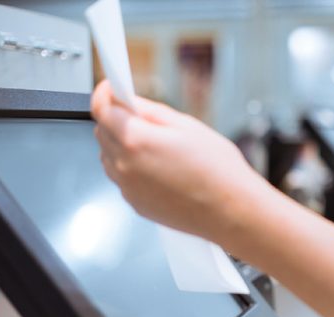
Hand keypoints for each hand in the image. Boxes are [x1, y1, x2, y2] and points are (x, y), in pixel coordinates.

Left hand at [90, 81, 263, 238]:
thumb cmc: (219, 170)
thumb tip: (128, 101)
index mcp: (136, 140)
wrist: (232, 211)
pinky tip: (162, 170)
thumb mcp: (188, 126)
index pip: (101, 109)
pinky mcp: (136, 204)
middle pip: (102, 132)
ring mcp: (128, 189)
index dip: (104, 93)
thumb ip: (151, 111)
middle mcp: (125, 166)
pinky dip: (133, 169)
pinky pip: (123, 178)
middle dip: (117, 120)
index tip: (110, 88)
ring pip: (109, 156)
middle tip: (145, 120)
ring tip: (159, 149)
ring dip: (123, 146)